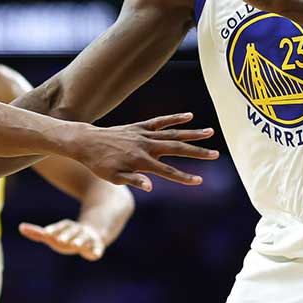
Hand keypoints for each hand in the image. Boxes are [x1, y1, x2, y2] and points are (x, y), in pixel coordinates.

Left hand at [19, 219, 108, 259]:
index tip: (46, 233)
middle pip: (71, 231)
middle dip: (66, 235)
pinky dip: (96, 250)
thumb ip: (37, 233)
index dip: (53, 229)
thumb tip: (20, 227)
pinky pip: (97, 247)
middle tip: (59, 240)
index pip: (59, 227)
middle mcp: (77, 230)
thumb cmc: (66, 236)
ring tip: (76, 246)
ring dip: (80, 241)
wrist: (92, 233)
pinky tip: (95, 254)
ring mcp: (87, 237)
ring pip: (84, 238)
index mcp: (65, 227)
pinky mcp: (96, 245)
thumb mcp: (53, 234)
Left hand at [73, 112, 217, 191]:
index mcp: (140, 162)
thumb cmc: (99, 164)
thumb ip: (133, 180)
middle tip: (216, 154)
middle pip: (176, 149)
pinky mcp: (139, 127)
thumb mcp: (113, 177)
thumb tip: (149, 187)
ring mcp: (143, 134)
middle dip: (197, 152)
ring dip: (192, 133)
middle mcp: (145, 146)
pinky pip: (160, 122)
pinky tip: (189, 116)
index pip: (167, 172)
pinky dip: (174, 119)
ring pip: (172, 134)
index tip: (199, 181)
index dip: (184, 177)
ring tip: (211, 132)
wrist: (86, 142)